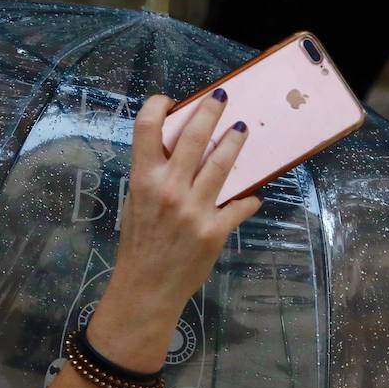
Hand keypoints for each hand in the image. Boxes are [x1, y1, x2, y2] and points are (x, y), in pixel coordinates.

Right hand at [87, 90, 261, 370]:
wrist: (146, 289)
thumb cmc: (138, 246)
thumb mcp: (136, 204)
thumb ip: (154, 178)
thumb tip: (177, 152)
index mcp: (143, 180)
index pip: (146, 128)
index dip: (157, 106)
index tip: (169, 101)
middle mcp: (169, 189)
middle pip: (193, 136)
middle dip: (211, 111)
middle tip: (221, 98)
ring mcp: (194, 209)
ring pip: (223, 163)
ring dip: (235, 142)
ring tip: (241, 130)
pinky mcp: (215, 230)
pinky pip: (239, 205)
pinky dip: (247, 199)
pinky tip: (251, 196)